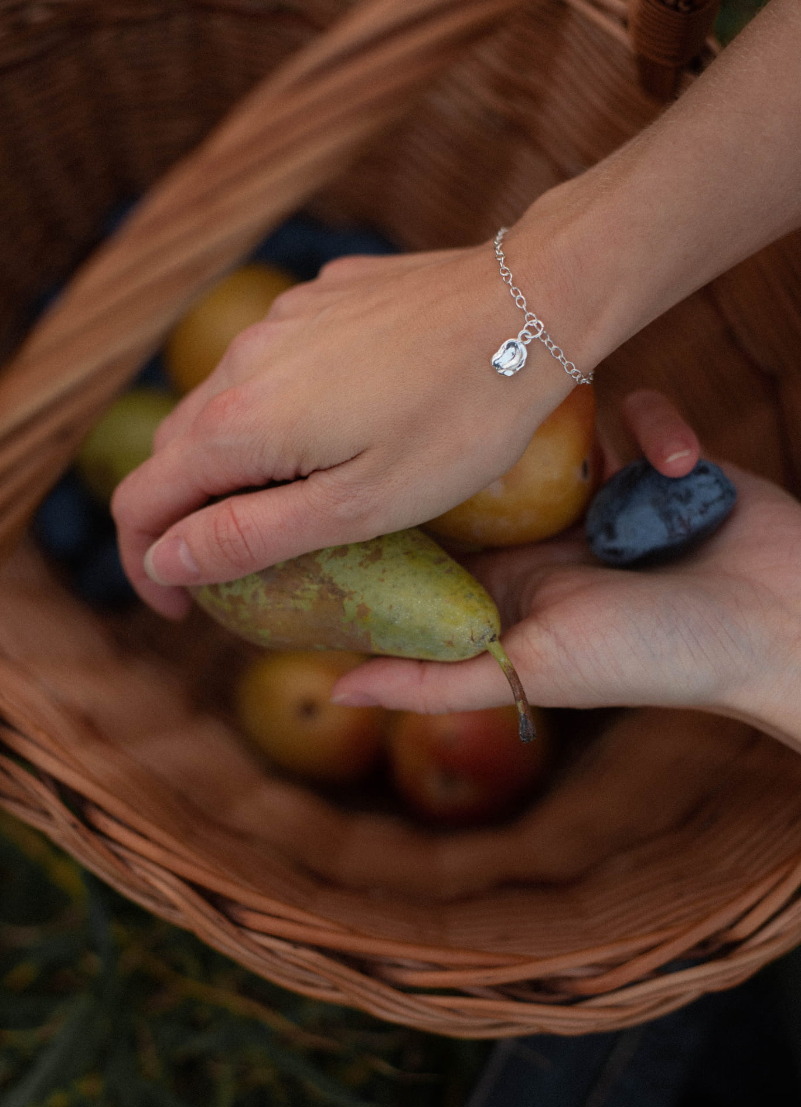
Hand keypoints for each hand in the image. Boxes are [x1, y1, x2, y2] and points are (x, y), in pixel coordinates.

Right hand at [112, 240, 589, 618]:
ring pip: (224, 405)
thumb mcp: (358, 506)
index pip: (142, 502)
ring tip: (290, 503)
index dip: (148, 565)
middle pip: (175, 453)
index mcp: (238, 423)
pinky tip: (338, 429)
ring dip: (234, 463)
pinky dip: (278, 411)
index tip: (183, 608)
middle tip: (237, 570)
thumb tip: (167, 559)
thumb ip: (252, 535)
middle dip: (187, 518)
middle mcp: (240, 361)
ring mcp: (279, 322)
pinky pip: (274, 365)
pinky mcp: (319, 301)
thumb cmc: (458, 419)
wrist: (530, 303)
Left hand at [331, 395, 800, 748]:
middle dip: (468, 436)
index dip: (396, 502)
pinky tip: (679, 457)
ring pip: (553, 428)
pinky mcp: (658, 460)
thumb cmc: (654, 658)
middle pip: (485, 470)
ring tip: (573, 406)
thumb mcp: (533, 670)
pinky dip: (656, 425)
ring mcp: (603, 496)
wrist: (781, 625)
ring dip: (564, 418)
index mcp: (511, 584)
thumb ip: (436, 680)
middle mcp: (548, 537)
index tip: (354, 457)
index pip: (435, 537)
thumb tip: (335, 690)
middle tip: (440, 389)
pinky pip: (634, 414)